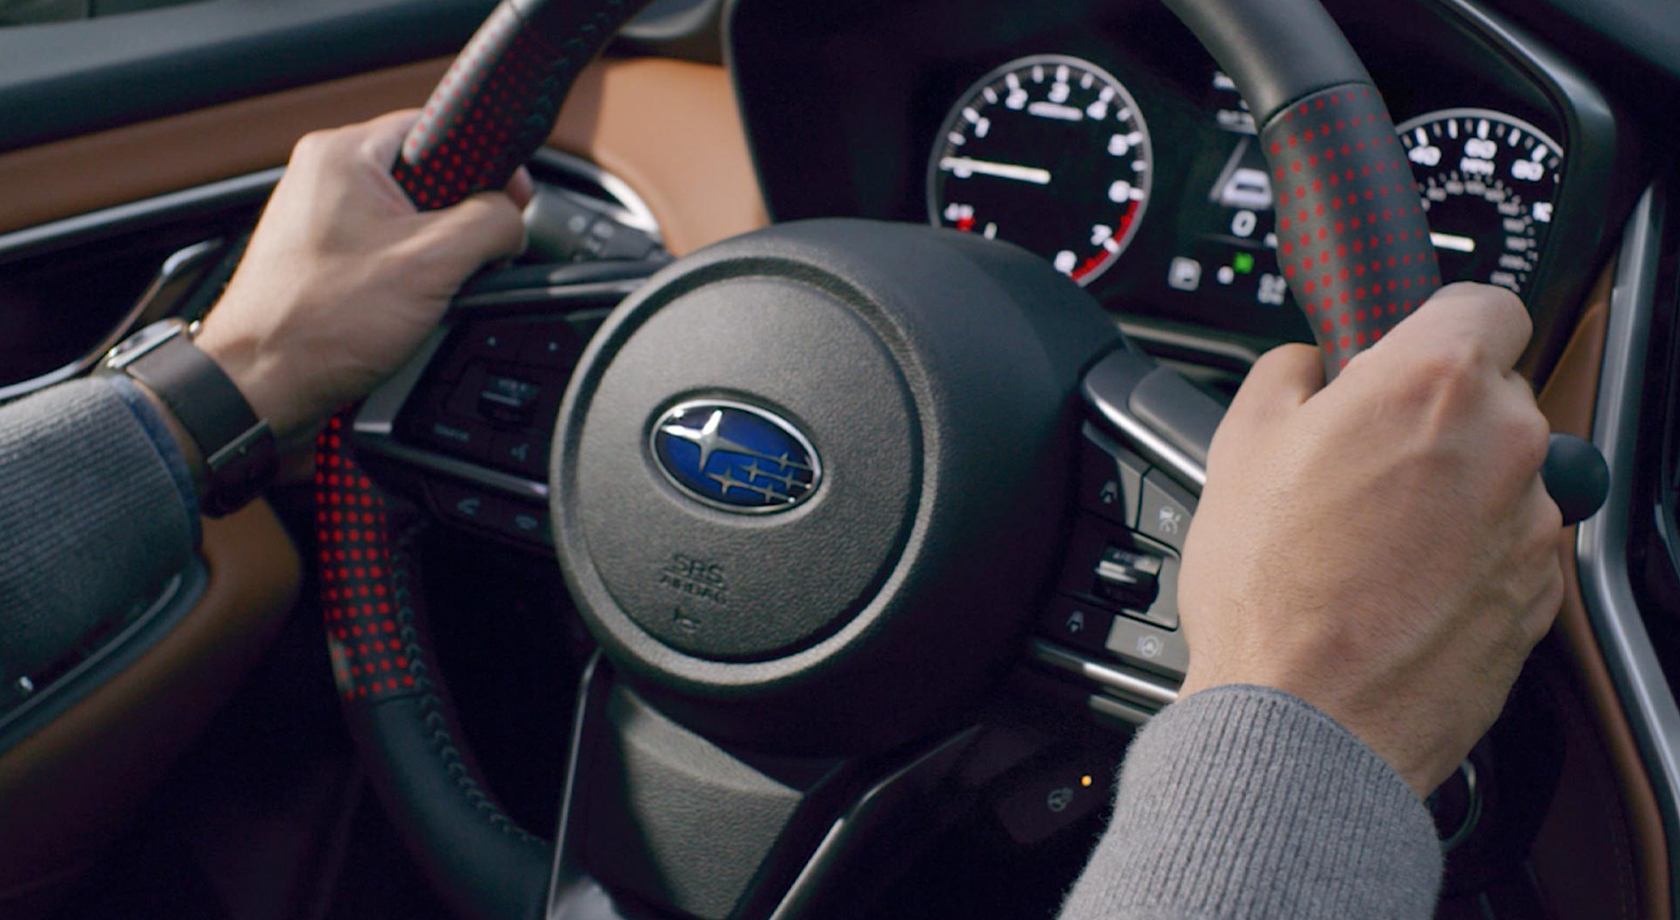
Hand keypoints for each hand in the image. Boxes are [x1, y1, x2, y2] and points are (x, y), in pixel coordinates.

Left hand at [193, 110, 530, 459]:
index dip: (488, 161)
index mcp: (345, 154)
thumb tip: (514, 221)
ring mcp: (324, 217)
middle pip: (432, 175)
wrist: (259, 387)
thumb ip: (489, 226)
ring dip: (440, 253)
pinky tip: (413, 305)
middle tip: (474, 259)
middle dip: (464, 219)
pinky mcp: (327, 256)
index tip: (513, 199)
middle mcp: (328, 176)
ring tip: (434, 289)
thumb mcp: (430, 266)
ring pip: (415, 217)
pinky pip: (391, 248)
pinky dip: (414, 274)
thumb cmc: (315, 327)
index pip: (439, 127)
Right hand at [1174, 283, 1563, 795]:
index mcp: (1432, 383)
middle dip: (1436, 414)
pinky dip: (1468, 557)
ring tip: (1372, 540)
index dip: (1435, 322)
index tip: (1405, 348)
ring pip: (1505, 474)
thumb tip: (1306, 365)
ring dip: (1454, 490)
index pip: (1485, 302)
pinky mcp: (1540, 596)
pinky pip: (1511, 547)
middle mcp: (1507, 442)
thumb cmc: (1269, 594)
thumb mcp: (1238, 444)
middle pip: (1495, 392)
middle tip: (1362, 458)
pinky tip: (1398, 587)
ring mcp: (1534, 524)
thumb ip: (1287, 374)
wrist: (1306, 724)